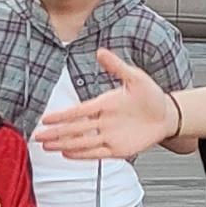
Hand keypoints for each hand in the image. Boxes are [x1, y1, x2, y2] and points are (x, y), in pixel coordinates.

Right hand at [37, 52, 177, 161]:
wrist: (167, 114)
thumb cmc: (151, 96)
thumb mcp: (135, 77)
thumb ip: (117, 66)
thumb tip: (101, 52)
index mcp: (104, 103)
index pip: (78, 111)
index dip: (61, 116)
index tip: (46, 119)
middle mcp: (103, 121)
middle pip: (74, 129)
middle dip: (55, 133)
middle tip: (38, 136)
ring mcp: (109, 135)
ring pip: (81, 142)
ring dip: (64, 144)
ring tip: (47, 146)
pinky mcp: (118, 148)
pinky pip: (96, 152)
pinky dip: (82, 154)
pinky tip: (67, 154)